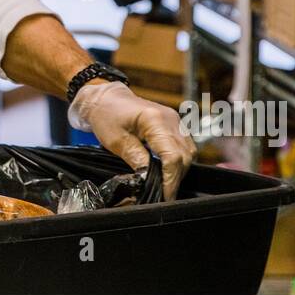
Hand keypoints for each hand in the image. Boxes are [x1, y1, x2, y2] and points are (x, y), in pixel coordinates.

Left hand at [69, 82, 195, 198]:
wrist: (105, 97)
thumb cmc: (106, 115)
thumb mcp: (116, 141)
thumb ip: (136, 160)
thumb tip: (149, 180)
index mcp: (155, 120)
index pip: (172, 156)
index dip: (170, 179)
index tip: (164, 196)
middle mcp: (170, 119)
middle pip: (184, 155)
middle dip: (176, 178)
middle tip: (164, 195)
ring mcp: (175, 120)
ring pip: (188, 152)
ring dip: (179, 170)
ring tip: (165, 185)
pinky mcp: (174, 124)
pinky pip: (184, 146)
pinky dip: (178, 161)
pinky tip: (166, 171)